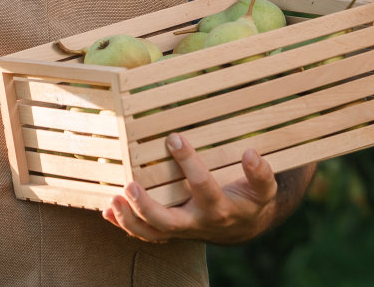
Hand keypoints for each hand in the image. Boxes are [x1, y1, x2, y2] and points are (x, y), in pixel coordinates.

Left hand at [102, 132, 278, 244]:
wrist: (243, 227)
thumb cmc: (250, 201)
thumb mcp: (264, 189)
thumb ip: (261, 173)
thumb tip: (251, 153)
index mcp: (219, 208)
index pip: (202, 186)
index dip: (189, 162)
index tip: (175, 138)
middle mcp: (198, 223)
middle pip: (168, 222)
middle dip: (147, 206)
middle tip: (130, 185)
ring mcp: (181, 231)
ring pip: (152, 233)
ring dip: (130, 219)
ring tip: (114, 200)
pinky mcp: (170, 233)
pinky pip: (145, 235)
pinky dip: (126, 226)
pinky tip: (109, 212)